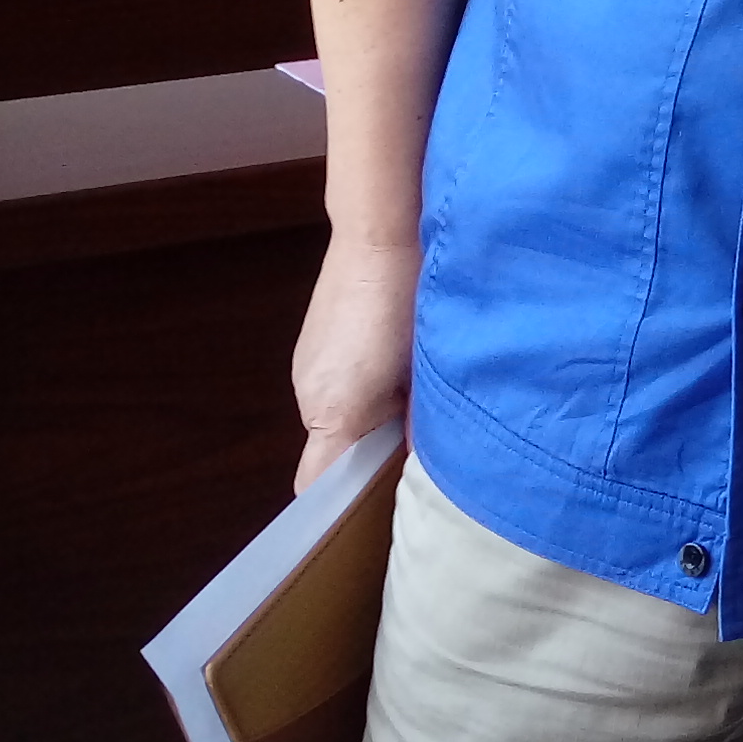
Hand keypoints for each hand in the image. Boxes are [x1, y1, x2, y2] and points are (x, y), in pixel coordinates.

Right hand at [292, 229, 419, 490]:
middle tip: (419, 461)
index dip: (344, 507)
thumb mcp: (424, 368)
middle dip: (372, 460)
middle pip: (333, 453)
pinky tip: (404, 371)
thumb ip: (422, 425)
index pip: (316, 489)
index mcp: (329, 412)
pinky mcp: (320, 342)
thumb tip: (433, 467)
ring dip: (374, 421)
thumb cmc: (401, 298)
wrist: (382, 226)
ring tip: (419, 408)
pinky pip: (339, 385)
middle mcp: (310, 394)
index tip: (380, 514)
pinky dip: (367, 391)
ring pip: (340, 417)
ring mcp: (312, 366)